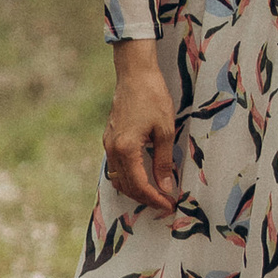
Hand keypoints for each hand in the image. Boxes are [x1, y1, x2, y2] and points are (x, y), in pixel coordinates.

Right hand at [104, 40, 177, 218]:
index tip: (169, 204)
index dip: (154, 198)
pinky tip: (142, 175)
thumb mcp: (165, 130)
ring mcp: (108, 143)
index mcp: (126, 149)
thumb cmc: (153, 97)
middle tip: (164, 202)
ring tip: (155, 193)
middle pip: (126, 186)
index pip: (139, 185)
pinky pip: (115, 166)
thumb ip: (163, 162)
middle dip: (145, 198)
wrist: (135, 73)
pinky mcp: (109, 137)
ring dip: (135, 189)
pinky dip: (128, 176)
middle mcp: (112, 149)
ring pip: (118, 178)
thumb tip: (165, 187)